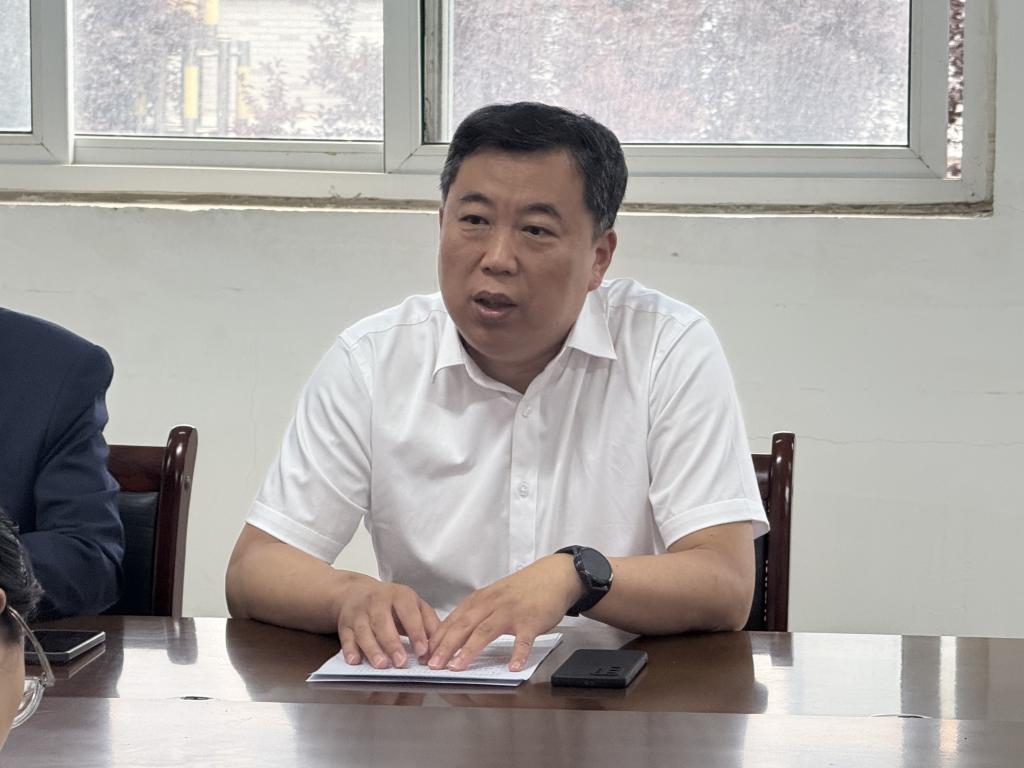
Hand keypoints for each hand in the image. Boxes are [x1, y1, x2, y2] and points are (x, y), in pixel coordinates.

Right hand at [335, 576, 439, 668]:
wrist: (356, 592)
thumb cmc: (392, 603)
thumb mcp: (414, 605)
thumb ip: (428, 623)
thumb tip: (439, 646)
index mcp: (399, 595)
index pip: (409, 614)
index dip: (416, 633)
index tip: (423, 652)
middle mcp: (377, 601)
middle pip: (383, 622)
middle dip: (392, 644)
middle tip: (401, 663)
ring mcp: (359, 613)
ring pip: (364, 631)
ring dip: (372, 649)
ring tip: (382, 665)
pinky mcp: (344, 624)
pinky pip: (346, 638)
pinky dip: (350, 650)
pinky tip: (355, 661)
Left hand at [426, 554, 580, 671]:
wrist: (551, 576)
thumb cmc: (520, 591)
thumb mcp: (493, 596)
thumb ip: (475, 613)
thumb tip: (452, 634)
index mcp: (480, 600)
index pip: (453, 620)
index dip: (437, 638)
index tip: (423, 655)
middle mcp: (492, 604)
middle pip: (464, 625)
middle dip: (445, 646)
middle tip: (433, 665)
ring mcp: (511, 613)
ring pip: (486, 631)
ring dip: (469, 650)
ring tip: (457, 667)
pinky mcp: (531, 621)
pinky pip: (523, 640)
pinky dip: (517, 653)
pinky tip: (512, 667)